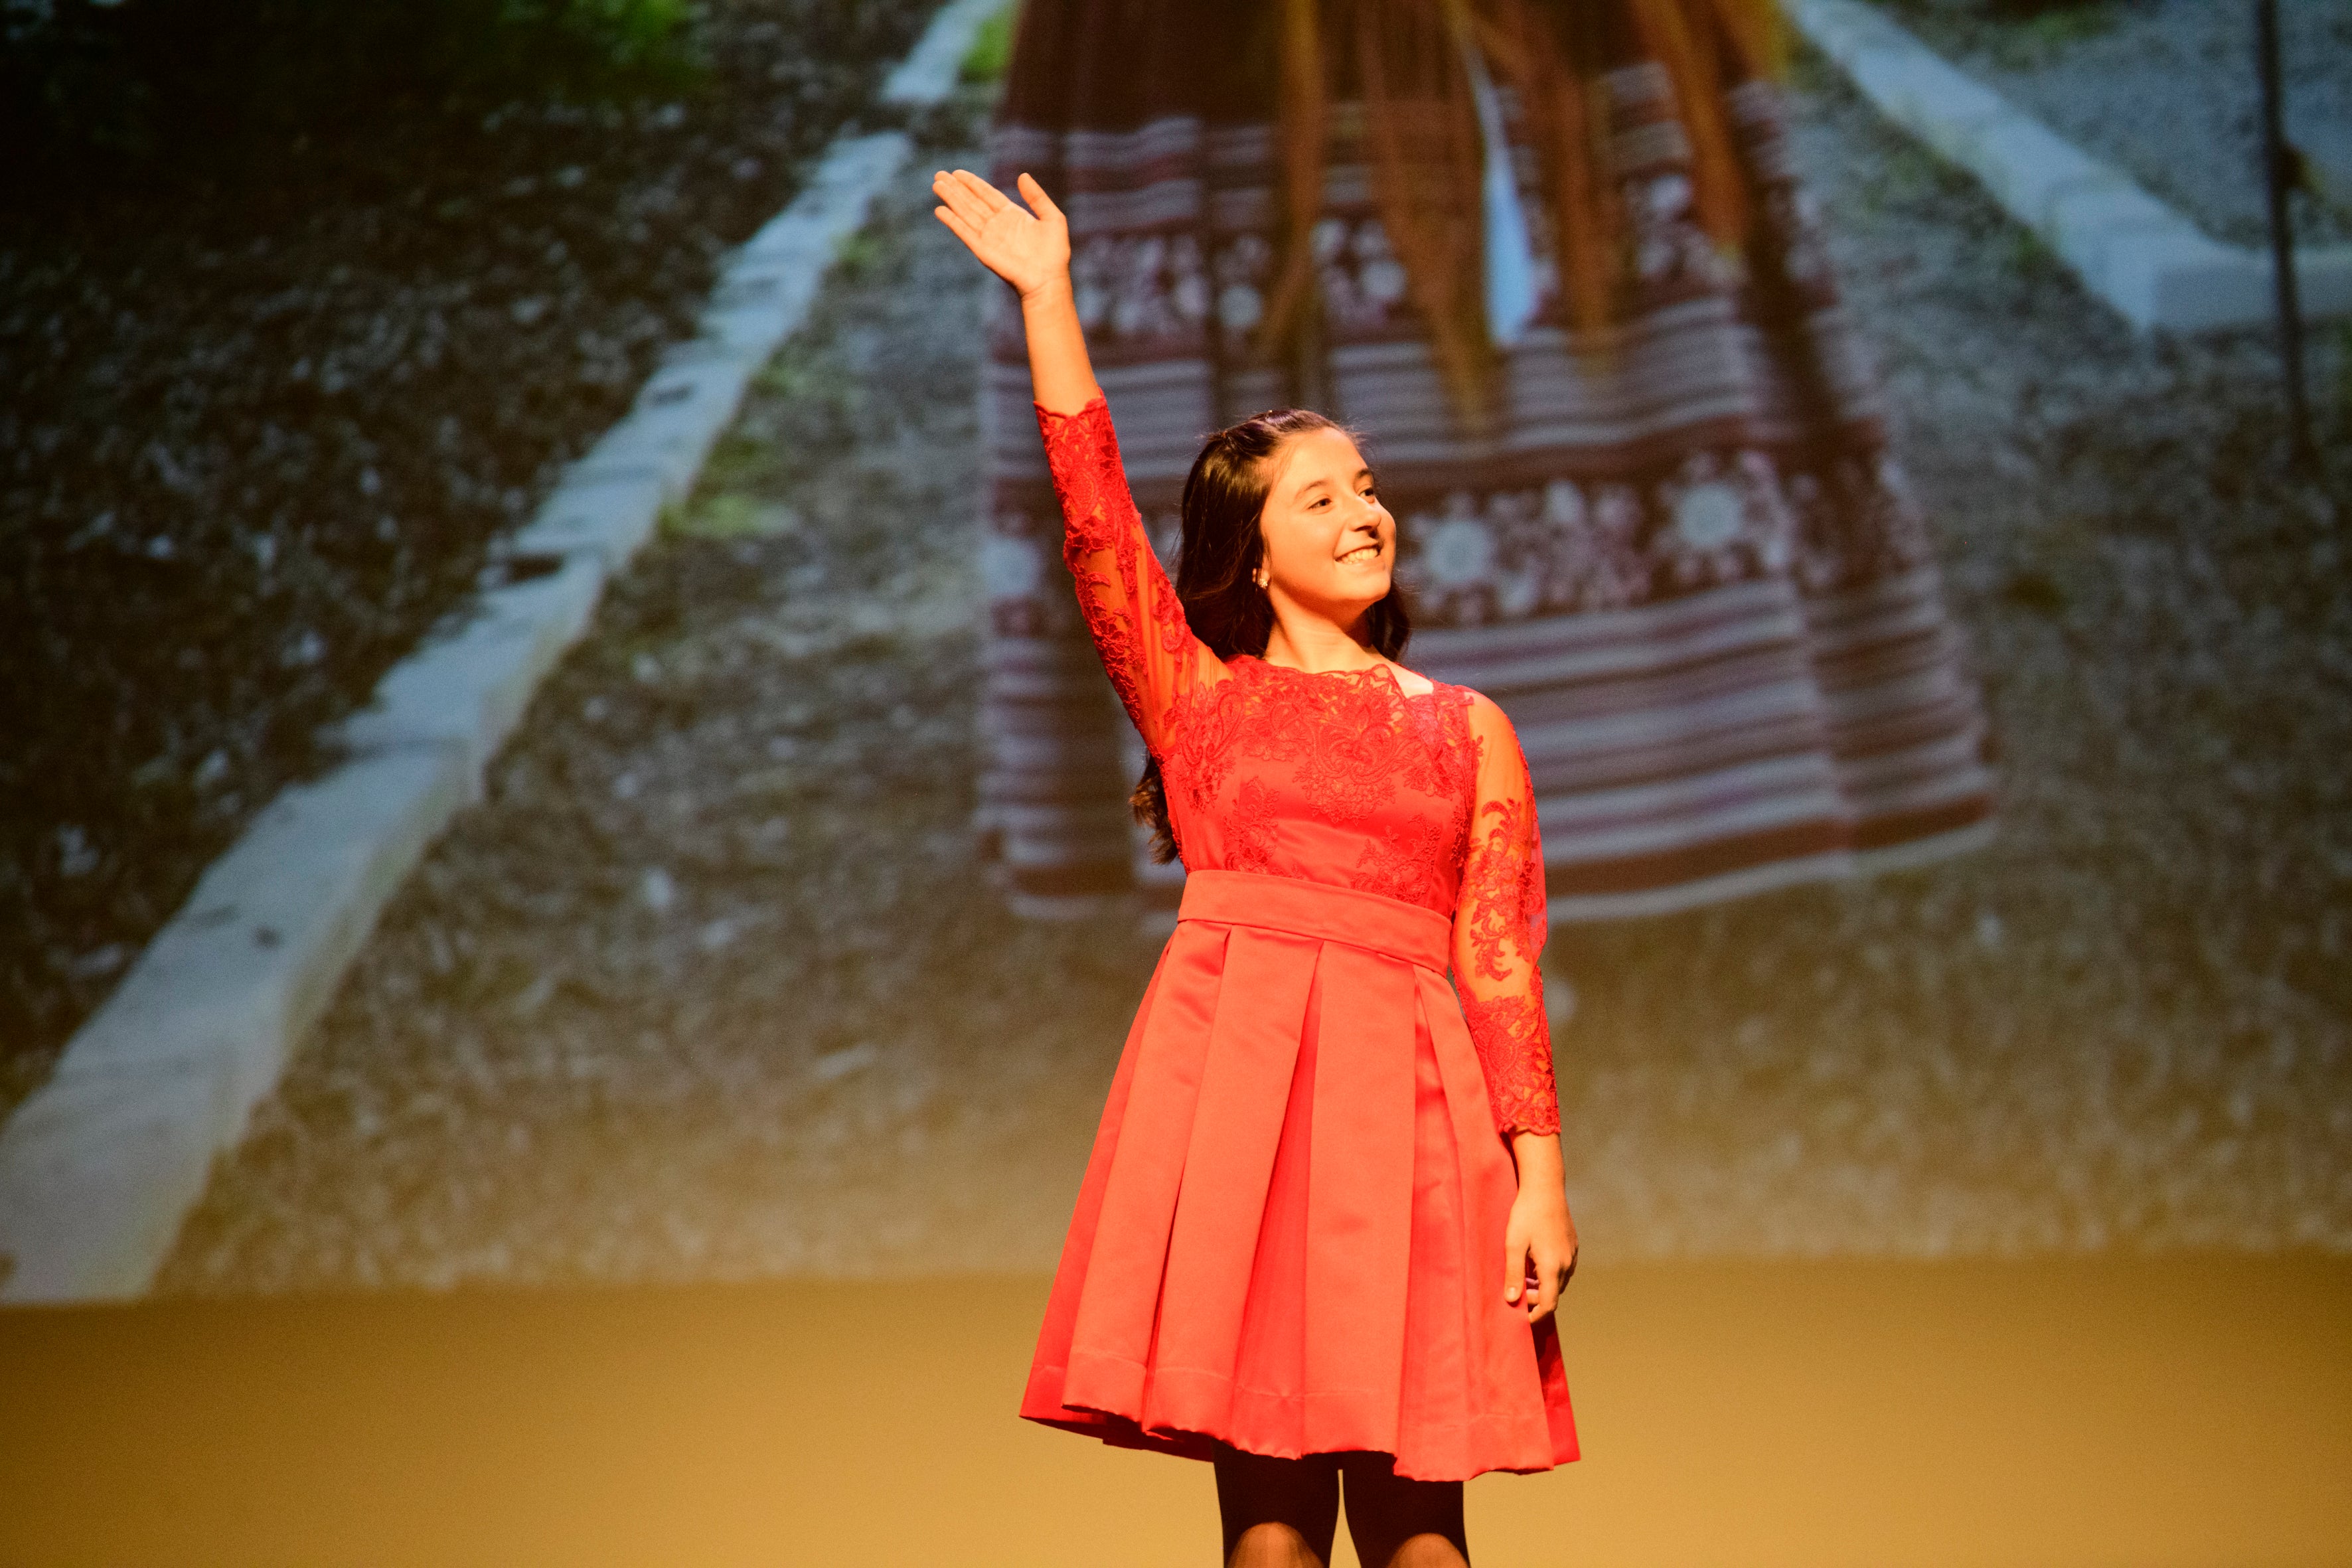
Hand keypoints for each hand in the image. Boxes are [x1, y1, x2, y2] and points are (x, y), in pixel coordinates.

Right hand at [931, 168, 1071, 301]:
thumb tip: (1023, 175)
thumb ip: (1037, 197)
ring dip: (951, 199)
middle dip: (956, 188)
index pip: (987, 194)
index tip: (957, 172)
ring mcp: (989, 237)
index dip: (972, 183)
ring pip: (965, 213)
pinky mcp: (983, 250)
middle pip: (972, 201)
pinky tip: (940, 210)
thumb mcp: (1053, 218)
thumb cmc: (1055, 254)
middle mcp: (997, 224)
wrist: (1048, 281)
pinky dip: (952, 221)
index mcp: (1011, 215)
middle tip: (939, 175)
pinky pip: (965, 232)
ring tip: (936, 185)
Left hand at [1503, 1145, 1577, 1322]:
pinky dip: (1549, 1272)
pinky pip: (1563, 1267)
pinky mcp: (1573, 1244)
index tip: (1522, 1318)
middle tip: (1516, 1290)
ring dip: (1543, 1285)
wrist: (1545, 1188)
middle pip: (1553, 1294)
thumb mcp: (1513, 1245)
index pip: (1548, 1304)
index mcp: (1552, 1267)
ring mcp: (1572, 1254)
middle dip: (1536, 1298)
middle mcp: (1567, 1264)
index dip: (1536, 1315)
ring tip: (1524, 1274)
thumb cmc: (1526, 1215)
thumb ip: (1512, 1274)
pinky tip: (1535, 1259)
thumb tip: (1511, 1300)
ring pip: (1559, 1281)